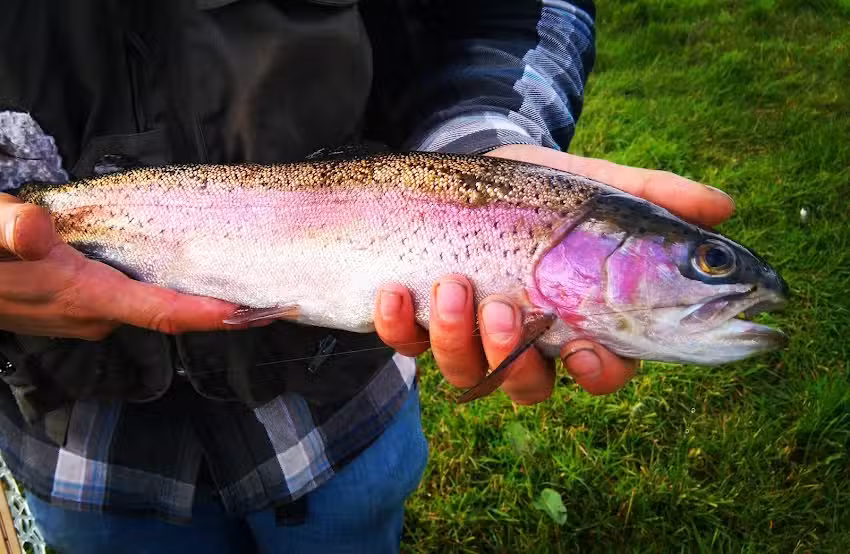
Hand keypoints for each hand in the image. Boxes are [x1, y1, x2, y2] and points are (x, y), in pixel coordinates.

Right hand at [0, 193, 244, 338]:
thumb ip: (11, 229)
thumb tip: (34, 231)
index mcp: (87, 297)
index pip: (163, 312)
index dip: (211, 316)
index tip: (256, 314)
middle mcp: (94, 316)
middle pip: (169, 311)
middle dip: (216, 305)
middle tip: (266, 290)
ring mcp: (86, 318)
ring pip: (150, 305)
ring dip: (191, 296)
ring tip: (237, 277)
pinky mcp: (79, 310)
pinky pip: (132, 301)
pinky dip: (161, 288)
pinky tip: (180, 269)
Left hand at [374, 144, 734, 402]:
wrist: (465, 169)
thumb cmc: (537, 187)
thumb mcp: (590, 184)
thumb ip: (650, 196)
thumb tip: (725, 208)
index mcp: (575, 319)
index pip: (600, 370)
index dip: (596, 374)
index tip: (582, 351)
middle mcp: (525, 341)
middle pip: (529, 385)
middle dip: (516, 357)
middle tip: (508, 311)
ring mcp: (469, 337)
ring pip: (468, 372)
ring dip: (458, 337)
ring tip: (450, 285)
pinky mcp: (420, 325)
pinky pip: (409, 345)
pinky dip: (399, 326)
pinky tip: (393, 291)